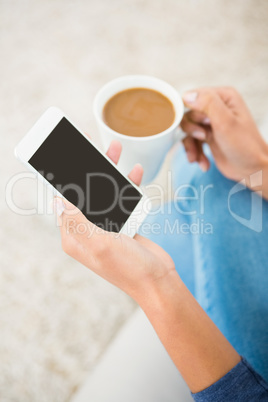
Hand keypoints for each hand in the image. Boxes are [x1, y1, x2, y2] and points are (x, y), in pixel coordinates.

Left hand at [54, 140, 174, 303]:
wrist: (158, 280)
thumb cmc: (128, 268)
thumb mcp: (99, 243)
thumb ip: (78, 220)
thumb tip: (58, 200)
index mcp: (74, 237)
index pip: (63, 202)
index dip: (64, 179)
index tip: (66, 157)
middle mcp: (86, 231)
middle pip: (84, 193)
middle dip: (89, 168)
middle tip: (92, 145)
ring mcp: (105, 227)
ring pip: (104, 192)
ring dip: (110, 172)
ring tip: (115, 149)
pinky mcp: (121, 224)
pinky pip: (121, 199)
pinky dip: (127, 185)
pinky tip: (134, 172)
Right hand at [181, 87, 267, 185]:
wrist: (251, 169)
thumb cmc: (244, 145)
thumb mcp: (226, 122)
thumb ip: (208, 104)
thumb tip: (186, 95)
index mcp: (223, 98)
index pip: (194, 96)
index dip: (190, 112)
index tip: (198, 127)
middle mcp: (216, 108)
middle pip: (188, 114)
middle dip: (191, 130)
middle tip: (203, 137)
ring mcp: (211, 123)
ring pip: (187, 130)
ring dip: (190, 145)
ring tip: (196, 157)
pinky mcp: (207, 136)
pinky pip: (191, 141)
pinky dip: (194, 152)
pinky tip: (202, 163)